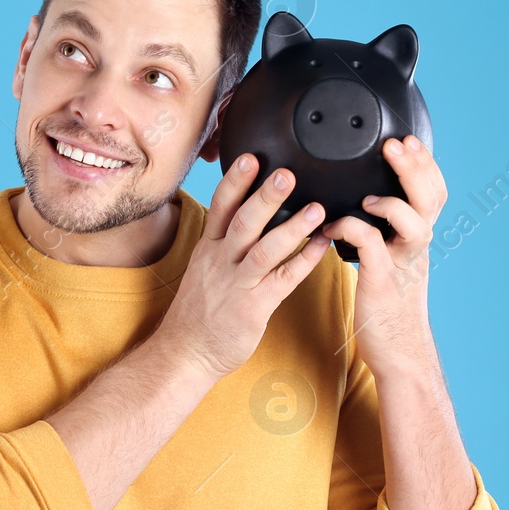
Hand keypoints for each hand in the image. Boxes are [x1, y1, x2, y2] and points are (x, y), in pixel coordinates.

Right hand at [158, 154, 334, 379]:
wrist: (187, 351)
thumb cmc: (199, 309)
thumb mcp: (203, 268)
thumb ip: (224, 242)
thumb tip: (247, 216)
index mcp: (208, 248)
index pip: (220, 207)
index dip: (235, 182)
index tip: (250, 157)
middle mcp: (220, 261)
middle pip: (242, 222)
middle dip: (264, 197)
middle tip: (286, 173)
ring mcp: (236, 284)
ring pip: (264, 250)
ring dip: (291, 228)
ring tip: (316, 209)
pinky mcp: (253, 307)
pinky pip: (282, 280)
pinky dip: (304, 262)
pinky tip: (322, 246)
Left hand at [320, 135, 445, 377]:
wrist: (399, 355)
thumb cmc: (385, 308)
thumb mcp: (390, 263)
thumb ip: (382, 235)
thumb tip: (358, 208)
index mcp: (417, 239)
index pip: (433, 192)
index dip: (424, 165)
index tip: (406, 139)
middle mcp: (416, 248)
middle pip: (431, 199)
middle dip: (415, 168)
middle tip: (394, 144)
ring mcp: (403, 265)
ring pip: (415, 223)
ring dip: (392, 202)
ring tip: (368, 194)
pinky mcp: (383, 283)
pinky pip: (373, 248)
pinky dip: (353, 230)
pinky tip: (333, 227)